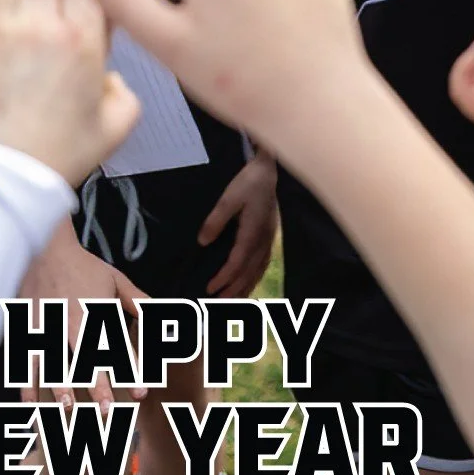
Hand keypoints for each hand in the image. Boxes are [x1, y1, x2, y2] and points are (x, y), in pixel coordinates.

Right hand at [16, 220, 147, 410]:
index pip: (117, 347)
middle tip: (107, 412)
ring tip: (68, 409)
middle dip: (97, 386)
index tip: (142, 392)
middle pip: (87, 359)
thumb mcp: (116, 281)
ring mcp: (47, 326)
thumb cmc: (84, 266)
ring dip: (60, 387)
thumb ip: (139, 301)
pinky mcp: (27, 328)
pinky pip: (26, 358)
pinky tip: (30, 403)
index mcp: (97, 313)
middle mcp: (73, 322)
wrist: (46, 248)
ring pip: (54, 362)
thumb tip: (165, 313)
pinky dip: (26, 381)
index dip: (131, 371)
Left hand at [201, 150, 278, 297]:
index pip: (237, 263)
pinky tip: (250, 281)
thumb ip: (215, 221)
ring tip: (234, 300)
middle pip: (249, 271)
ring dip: (246, 286)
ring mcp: (269, 239)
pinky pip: (264, 263)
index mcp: (253, 233)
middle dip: (235, 289)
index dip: (224, 278)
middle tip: (219, 303)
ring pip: (258, 269)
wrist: (269, 171)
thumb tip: (203, 242)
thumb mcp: (228, 198)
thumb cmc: (249, 182)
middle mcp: (263, 240)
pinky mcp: (271, 235)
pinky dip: (256, 276)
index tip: (210, 288)